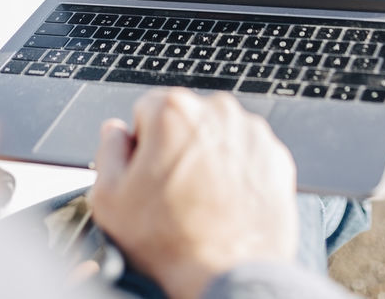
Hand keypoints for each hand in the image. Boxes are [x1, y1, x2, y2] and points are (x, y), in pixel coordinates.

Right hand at [89, 90, 298, 298]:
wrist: (228, 275)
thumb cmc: (171, 241)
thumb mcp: (110, 198)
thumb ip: (108, 151)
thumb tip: (115, 132)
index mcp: (174, 111)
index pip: (146, 110)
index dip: (141, 144)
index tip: (147, 172)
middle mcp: (218, 112)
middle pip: (185, 120)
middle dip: (176, 147)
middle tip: (173, 192)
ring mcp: (253, 134)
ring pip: (218, 136)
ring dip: (208, 159)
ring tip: (201, 202)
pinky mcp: (276, 158)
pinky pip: (247, 156)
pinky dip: (237, 174)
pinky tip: (226, 203)